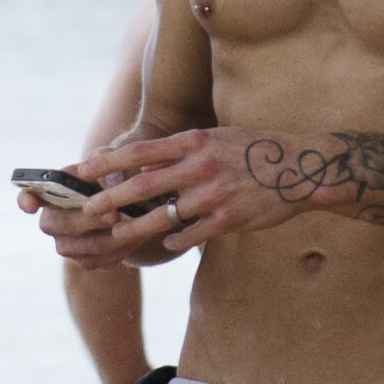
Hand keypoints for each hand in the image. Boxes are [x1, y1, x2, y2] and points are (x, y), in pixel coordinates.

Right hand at [15, 145, 182, 272]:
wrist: (131, 201)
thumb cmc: (113, 174)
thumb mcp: (111, 159)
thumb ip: (102, 160)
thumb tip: (91, 172)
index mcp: (51, 193)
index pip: (27, 196)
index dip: (26, 201)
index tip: (31, 204)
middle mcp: (52, 221)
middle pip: (58, 225)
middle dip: (87, 221)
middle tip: (114, 214)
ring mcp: (66, 244)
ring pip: (81, 248)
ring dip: (108, 238)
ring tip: (133, 226)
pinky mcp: (86, 261)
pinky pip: (99, 261)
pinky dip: (119, 250)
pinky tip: (136, 237)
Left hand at [84, 124, 354, 255]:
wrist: (300, 167)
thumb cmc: (252, 151)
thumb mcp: (215, 140)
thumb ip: (180, 154)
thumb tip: (143, 168)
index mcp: (194, 142)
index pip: (141, 152)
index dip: (109, 162)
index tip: (83, 169)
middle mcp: (200, 167)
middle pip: (144, 186)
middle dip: (112, 199)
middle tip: (88, 210)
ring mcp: (214, 195)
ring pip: (164, 216)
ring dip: (137, 227)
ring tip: (118, 234)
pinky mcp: (228, 219)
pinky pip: (192, 234)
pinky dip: (176, 240)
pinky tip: (167, 243)